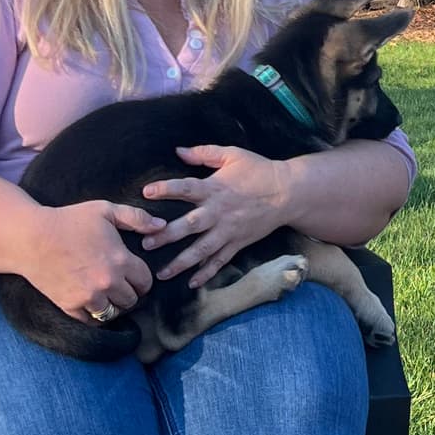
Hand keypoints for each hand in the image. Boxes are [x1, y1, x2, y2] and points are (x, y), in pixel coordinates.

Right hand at [25, 199, 163, 322]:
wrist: (32, 238)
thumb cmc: (69, 220)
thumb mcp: (105, 210)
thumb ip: (136, 217)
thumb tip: (161, 226)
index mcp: (120, 260)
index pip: (146, 282)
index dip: (141, 279)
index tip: (134, 275)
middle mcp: (108, 283)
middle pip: (132, 300)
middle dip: (129, 293)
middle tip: (120, 285)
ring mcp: (89, 297)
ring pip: (113, 313)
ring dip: (113, 305)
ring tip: (107, 295)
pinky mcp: (71, 306)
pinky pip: (92, 321)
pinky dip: (94, 315)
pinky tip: (91, 303)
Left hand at [143, 145, 294, 288]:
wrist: (288, 192)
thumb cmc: (259, 170)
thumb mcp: (233, 154)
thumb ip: (204, 152)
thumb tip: (178, 151)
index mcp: (215, 188)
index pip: (186, 188)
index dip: (166, 189)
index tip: (146, 193)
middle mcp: (219, 212)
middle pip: (190, 225)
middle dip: (167, 235)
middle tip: (146, 244)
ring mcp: (229, 230)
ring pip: (202, 250)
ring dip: (181, 262)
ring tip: (162, 273)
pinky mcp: (238, 243)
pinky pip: (221, 261)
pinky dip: (207, 273)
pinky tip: (192, 283)